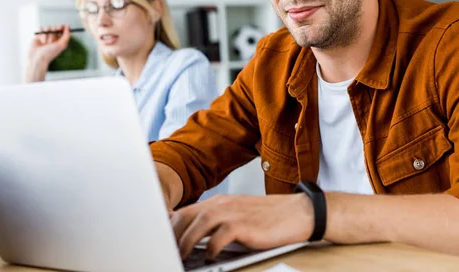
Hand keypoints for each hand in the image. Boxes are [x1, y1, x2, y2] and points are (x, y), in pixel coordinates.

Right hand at [24, 25, 70, 81]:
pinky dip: (41, 33)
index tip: (61, 27)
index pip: (62, 30)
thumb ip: (67, 36)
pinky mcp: (37, 35)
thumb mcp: (62, 45)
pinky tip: (40, 41)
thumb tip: (68, 26)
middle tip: (52, 38)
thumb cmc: (50, 53)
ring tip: (45, 42)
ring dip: (47, 34)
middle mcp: (52, 38)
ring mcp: (45, 36)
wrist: (37, 58)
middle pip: (55, 27)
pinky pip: (40, 28)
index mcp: (59, 40)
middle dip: (54, 32)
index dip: (62, 28)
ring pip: (47, 28)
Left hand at [171, 194, 313, 259]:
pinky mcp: (244, 225)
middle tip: (166, 251)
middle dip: (172, 235)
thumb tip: (195, 237)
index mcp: (219, 201)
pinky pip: (219, 236)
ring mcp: (233, 213)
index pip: (185, 211)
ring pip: (198, 225)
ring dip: (186, 242)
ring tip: (181, 257)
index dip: (169, 226)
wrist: (298, 212)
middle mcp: (222, 204)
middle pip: (186, 216)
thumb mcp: (238, 214)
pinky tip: (210, 256)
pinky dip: (211, 248)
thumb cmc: (269, 217)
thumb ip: (217, 221)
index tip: (160, 240)